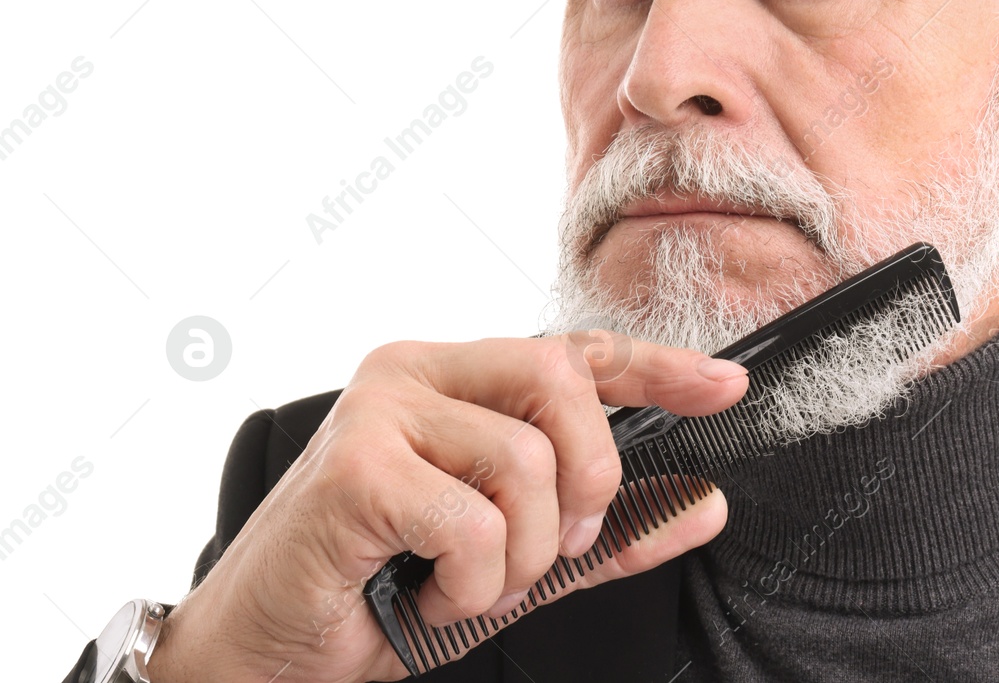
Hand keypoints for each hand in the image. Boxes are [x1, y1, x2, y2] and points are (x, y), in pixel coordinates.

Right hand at [146, 333, 747, 682]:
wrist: (262, 652)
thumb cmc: (381, 590)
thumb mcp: (515, 560)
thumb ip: (607, 533)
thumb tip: (703, 505)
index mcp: (456, 378)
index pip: (576, 353)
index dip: (659, 367)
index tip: (730, 386)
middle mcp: (417, 372)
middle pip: (562, 384)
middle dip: (588, 482)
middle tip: (550, 548)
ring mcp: (381, 410)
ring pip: (525, 462)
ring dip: (520, 558)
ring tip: (467, 582)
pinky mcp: (353, 466)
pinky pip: (473, 521)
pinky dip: (472, 584)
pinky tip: (429, 593)